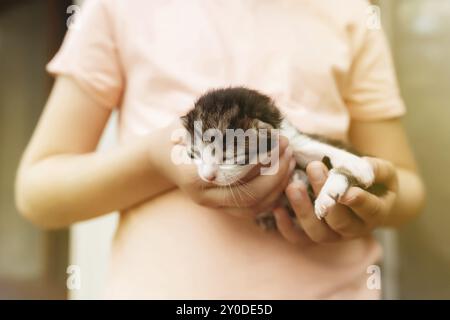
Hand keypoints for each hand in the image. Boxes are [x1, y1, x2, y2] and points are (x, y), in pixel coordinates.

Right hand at [162, 122, 296, 218]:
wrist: (159, 158)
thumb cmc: (176, 136)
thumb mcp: (190, 124)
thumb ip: (214, 123)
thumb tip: (252, 115)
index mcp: (194, 176)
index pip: (235, 176)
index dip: (260, 162)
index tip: (277, 141)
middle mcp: (204, 197)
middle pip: (249, 197)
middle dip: (275, 174)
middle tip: (287, 149)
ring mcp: (213, 205)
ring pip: (254, 208)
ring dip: (277, 187)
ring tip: (290, 160)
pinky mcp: (221, 207)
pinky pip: (252, 210)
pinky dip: (271, 196)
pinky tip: (282, 176)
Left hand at [273, 157, 397, 244]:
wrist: (367, 199)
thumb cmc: (376, 182)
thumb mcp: (384, 173)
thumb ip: (377, 169)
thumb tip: (363, 165)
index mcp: (375, 214)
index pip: (369, 210)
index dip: (358, 202)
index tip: (346, 191)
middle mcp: (354, 230)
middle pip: (339, 221)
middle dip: (325, 195)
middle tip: (314, 168)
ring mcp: (333, 236)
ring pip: (317, 233)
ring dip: (303, 211)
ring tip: (293, 186)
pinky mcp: (314, 235)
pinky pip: (299, 239)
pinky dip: (286, 227)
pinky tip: (277, 208)